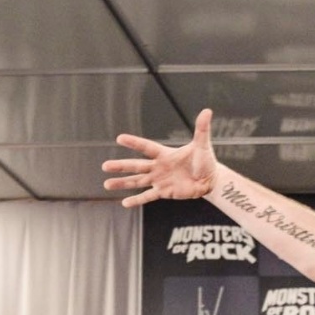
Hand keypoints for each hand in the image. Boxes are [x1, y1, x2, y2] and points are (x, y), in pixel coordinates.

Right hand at [103, 107, 217, 206]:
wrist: (210, 180)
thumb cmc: (205, 161)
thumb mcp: (202, 145)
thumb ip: (201, 129)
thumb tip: (207, 111)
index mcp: (164, 154)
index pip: (146, 147)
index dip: (134, 143)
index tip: (120, 138)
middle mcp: (158, 167)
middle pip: (136, 166)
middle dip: (121, 166)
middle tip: (104, 166)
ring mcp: (160, 180)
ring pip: (137, 181)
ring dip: (123, 183)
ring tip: (107, 184)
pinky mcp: (164, 192)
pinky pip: (148, 196)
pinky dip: (137, 200)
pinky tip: (124, 203)